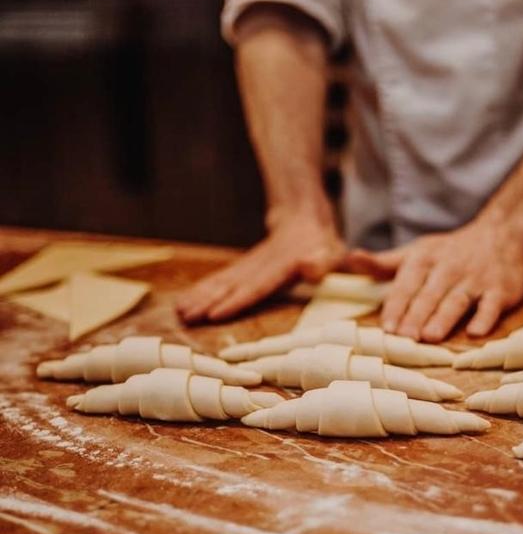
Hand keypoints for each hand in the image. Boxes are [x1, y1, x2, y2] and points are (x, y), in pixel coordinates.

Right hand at [176, 213, 345, 322]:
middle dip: (208, 301)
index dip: (237, 300)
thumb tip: (311, 268)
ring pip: (221, 280)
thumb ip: (322, 262)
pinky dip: (201, 290)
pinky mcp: (243, 267)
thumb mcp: (332, 253)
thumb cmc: (323, 244)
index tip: (216, 313)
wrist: (303, 217)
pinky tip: (183, 301)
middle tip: (186, 316)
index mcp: (283, 265)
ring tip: (179, 310)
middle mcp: (261, 265)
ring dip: (199, 295)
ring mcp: (249, 264)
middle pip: (232, 284)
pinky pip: (220, 279)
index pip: (258, 285)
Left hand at [345, 218, 522, 341]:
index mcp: (424, 259)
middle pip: (430, 294)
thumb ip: (383, 262)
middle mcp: (449, 267)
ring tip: (430, 337)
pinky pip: (492, 304)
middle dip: (416, 315)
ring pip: (457, 299)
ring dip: (444, 317)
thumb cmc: (449, 251)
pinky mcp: (500, 289)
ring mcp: (476, 278)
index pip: (407, 284)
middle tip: (405, 338)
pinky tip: (476, 333)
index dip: (397, 305)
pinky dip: (485, 317)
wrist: (502, 233)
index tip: (386, 328)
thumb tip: (350, 258)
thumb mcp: (416, 252)